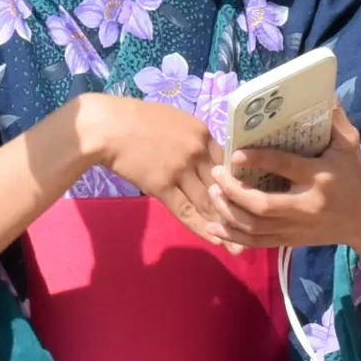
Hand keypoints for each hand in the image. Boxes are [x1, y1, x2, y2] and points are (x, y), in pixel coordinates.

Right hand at [81, 94, 235, 245]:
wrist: (109, 127)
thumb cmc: (139, 119)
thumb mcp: (176, 119)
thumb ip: (195, 137)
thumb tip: (208, 155)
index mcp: (202, 132)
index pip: (229, 162)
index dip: (238, 182)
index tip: (247, 198)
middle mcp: (196, 151)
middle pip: (222, 184)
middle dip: (238, 207)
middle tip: (252, 226)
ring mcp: (180, 169)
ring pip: (207, 202)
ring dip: (222, 222)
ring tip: (238, 242)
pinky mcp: (162, 186)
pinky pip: (186, 211)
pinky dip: (202, 227)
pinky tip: (215, 239)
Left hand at [206, 110, 360, 287]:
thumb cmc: (353, 176)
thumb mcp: (350, 144)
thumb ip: (334, 119)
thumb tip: (322, 91)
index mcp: (320, 177)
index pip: (286, 168)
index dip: (259, 160)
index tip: (235, 154)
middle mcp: (306, 206)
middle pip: (264, 206)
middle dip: (234, 192)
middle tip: (217, 174)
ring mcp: (297, 228)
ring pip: (256, 228)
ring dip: (228, 213)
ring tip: (213, 193)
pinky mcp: (291, 241)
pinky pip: (258, 243)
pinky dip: (233, 237)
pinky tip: (213, 227)